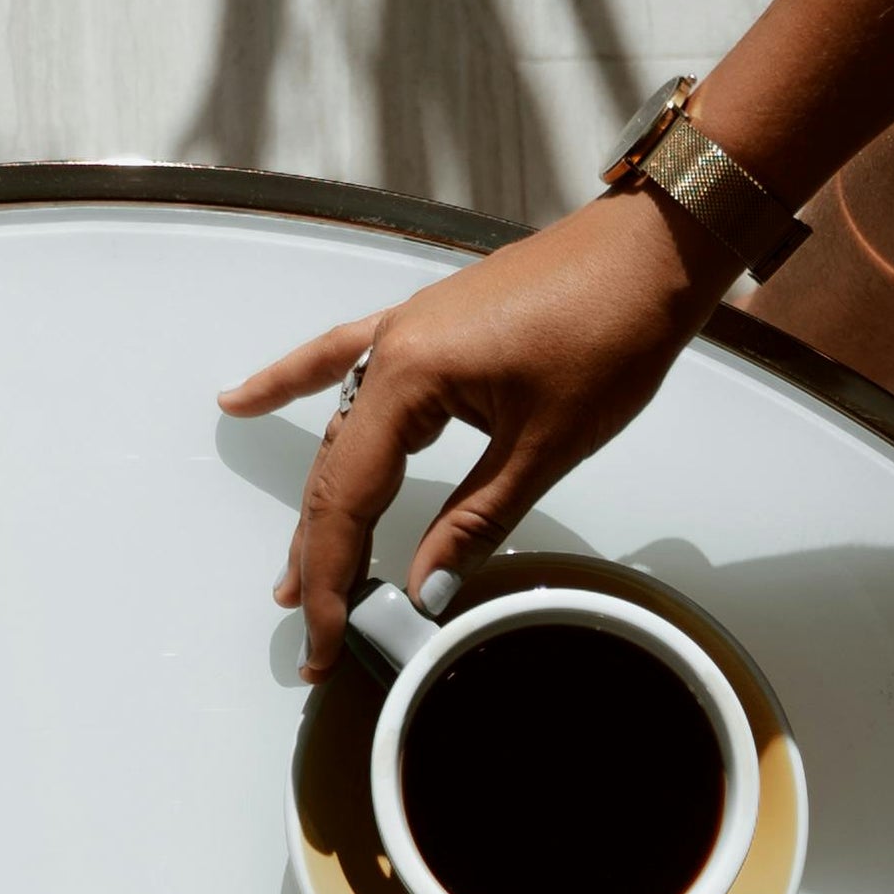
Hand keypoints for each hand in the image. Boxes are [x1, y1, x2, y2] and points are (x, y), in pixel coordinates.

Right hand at [222, 197, 729, 670]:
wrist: (650, 253)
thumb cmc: (609, 333)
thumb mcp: (543, 448)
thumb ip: (475, 522)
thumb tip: (427, 589)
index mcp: (409, 378)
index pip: (348, 499)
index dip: (333, 578)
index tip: (325, 639)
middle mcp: (391, 351)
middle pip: (335, 472)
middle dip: (323, 556)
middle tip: (313, 627)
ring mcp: (405, 331)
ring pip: (342, 433)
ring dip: (322, 503)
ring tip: (296, 571)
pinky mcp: (427, 325)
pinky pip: (344, 358)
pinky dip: (296, 383)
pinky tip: (244, 401)